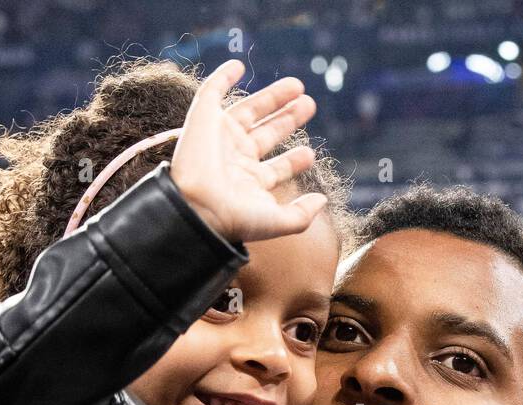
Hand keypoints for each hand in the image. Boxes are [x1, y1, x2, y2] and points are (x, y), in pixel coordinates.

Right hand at [171, 60, 326, 242]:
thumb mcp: (277, 221)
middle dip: (288, 119)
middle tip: (310, 105)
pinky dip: (222, 76)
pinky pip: (211, 91)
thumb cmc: (236, 217)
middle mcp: (236, 158)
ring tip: (298, 86)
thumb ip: (302, 214)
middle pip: (267, 133)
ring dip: (272, 97)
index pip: (277, 168)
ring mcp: (220, 136)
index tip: (311, 154)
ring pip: (249, 110)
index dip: (294, 161)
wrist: (198, 205)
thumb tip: (323, 200)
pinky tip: (239, 66)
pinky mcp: (203, 117)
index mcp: (250, 181)